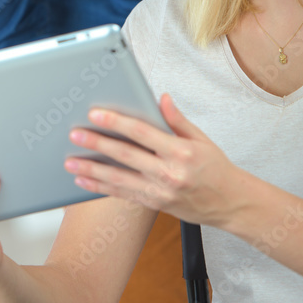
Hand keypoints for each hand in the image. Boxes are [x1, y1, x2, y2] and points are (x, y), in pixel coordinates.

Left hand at [65, 94, 243, 227]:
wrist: (232, 204)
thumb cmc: (216, 169)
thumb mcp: (201, 139)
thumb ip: (177, 119)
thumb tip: (160, 98)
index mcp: (180, 152)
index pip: (142, 133)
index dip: (117, 122)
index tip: (95, 114)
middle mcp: (169, 173)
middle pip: (126, 156)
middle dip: (97, 144)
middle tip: (74, 135)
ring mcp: (160, 191)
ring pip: (119, 179)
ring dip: (92, 170)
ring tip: (70, 162)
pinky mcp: (155, 204)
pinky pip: (123, 194)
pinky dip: (101, 188)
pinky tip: (84, 180)